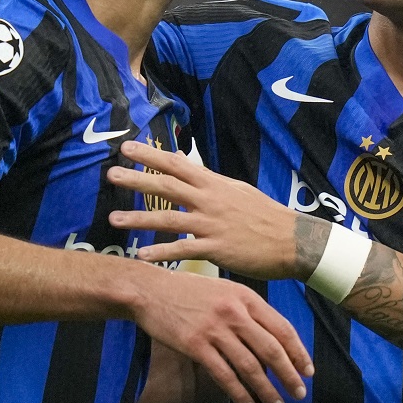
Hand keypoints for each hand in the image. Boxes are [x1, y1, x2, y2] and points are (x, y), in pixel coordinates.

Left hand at [107, 142, 307, 280]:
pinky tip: (142, 256)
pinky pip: (184, 250)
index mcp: (214, 184)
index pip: (177, 164)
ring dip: (139, 220)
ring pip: (169, 219)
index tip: (127, 147)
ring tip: (114, 221)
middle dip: (137, 179)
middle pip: (167, 186)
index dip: (151, 155)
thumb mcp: (238, 190)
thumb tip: (188, 168)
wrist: (292, 240)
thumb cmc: (265, 215)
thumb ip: (210, 182)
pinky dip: (162, 253)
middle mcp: (210, 200)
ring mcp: (212, 224)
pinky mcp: (217, 249)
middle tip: (110, 174)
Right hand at [134, 266, 311, 402]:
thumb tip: (270, 337)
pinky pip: (223, 374)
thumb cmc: (188, 291)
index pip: (281, 327)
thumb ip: (247, 309)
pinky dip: (239, 393)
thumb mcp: (224, 290)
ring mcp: (215, 329)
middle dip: (289, 375)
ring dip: (267, 389)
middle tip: (299, 393)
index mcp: (245, 297)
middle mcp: (234, 312)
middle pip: (271, 349)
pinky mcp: (195, 345)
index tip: (308, 369)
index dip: (298, 351)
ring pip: (250, 366)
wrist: (150, 290)